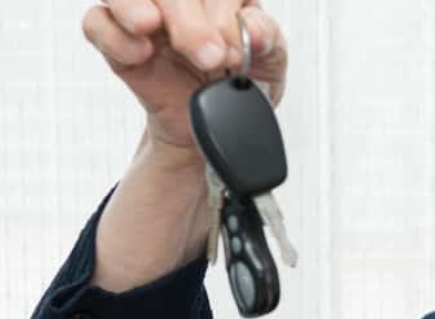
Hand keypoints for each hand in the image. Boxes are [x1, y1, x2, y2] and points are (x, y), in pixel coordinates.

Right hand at [82, 0, 288, 157]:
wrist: (216, 124)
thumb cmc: (240, 80)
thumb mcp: (269, 59)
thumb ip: (266, 37)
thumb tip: (252, 29)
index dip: (221, 11)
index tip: (234, 50)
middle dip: (187, 19)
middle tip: (210, 57)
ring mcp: (143, 12)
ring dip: (137, 8)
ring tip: (153, 29)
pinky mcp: (116, 39)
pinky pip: (97, 23)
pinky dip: (115, 35)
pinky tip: (140, 52)